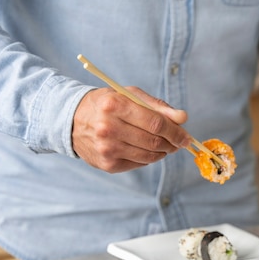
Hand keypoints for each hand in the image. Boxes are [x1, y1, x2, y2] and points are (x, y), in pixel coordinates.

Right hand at [72, 87, 190, 172]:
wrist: (72, 120)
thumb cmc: (108, 104)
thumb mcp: (130, 95)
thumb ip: (158, 106)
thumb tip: (183, 118)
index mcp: (115, 105)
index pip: (156, 123)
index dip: (176, 131)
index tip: (186, 136)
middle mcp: (108, 127)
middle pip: (154, 141)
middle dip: (172, 143)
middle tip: (179, 141)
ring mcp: (106, 148)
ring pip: (149, 156)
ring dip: (163, 152)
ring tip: (164, 145)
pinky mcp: (107, 164)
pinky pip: (139, 164)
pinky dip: (149, 158)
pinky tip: (146, 149)